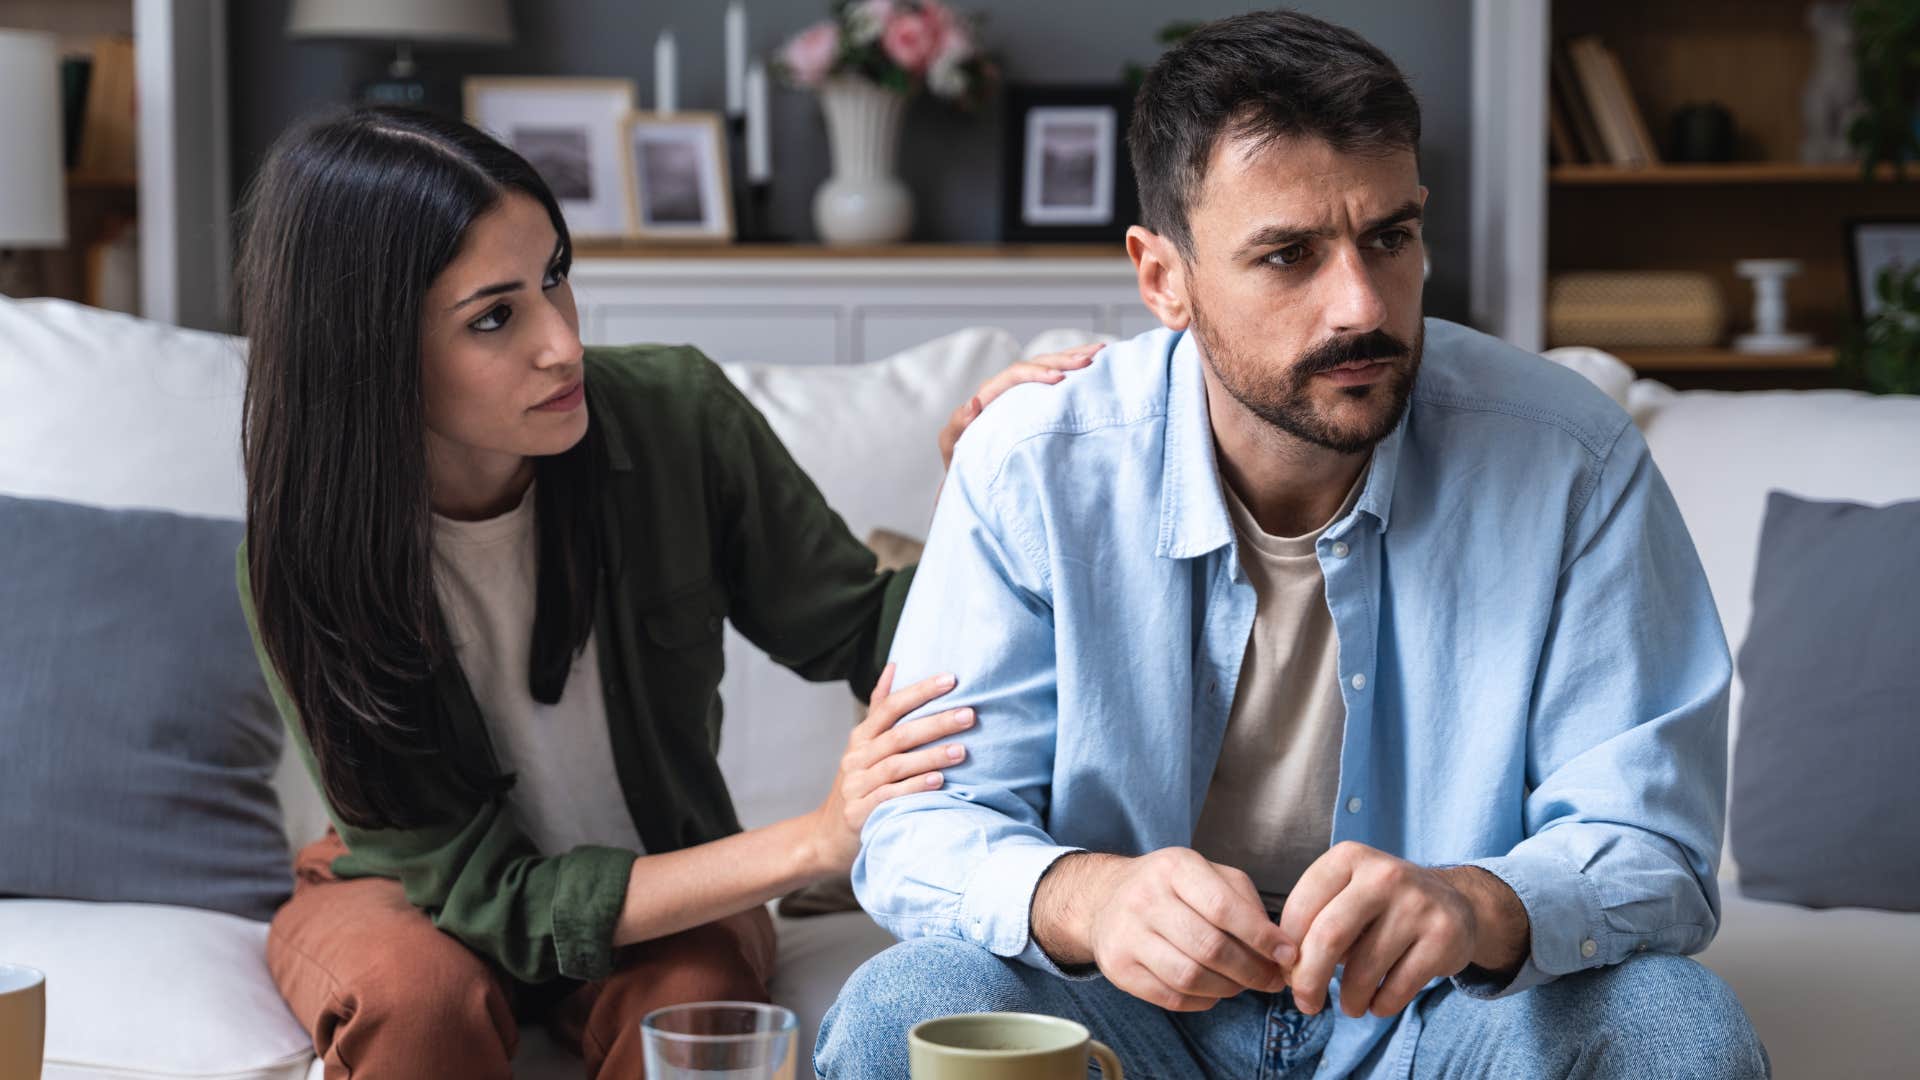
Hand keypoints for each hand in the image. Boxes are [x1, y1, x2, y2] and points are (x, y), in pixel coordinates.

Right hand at [808, 664, 974, 874]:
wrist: (828, 836)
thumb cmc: (859, 785)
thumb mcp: (864, 746)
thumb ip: (880, 708)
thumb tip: (894, 666)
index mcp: (861, 737)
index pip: (890, 706)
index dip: (920, 691)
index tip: (951, 680)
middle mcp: (857, 758)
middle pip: (899, 735)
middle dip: (936, 722)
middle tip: (970, 714)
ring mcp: (856, 786)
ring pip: (896, 765)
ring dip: (932, 756)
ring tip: (962, 750)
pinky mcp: (859, 814)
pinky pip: (890, 797)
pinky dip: (915, 787)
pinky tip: (939, 781)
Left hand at [938, 343, 1101, 468]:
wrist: (971, 470)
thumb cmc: (961, 460)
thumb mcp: (952, 447)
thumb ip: (957, 426)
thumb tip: (973, 404)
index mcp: (990, 394)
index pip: (1014, 375)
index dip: (1036, 373)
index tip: (1059, 378)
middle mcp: (1007, 387)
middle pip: (1037, 363)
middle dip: (1063, 359)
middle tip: (1089, 359)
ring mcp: (1023, 391)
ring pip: (1049, 365)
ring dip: (1074, 357)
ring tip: (1100, 351)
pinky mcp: (1036, 398)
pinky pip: (1056, 377)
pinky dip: (1075, 369)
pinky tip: (1097, 363)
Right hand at [1034, 849, 1294, 1011]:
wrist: (1106, 898)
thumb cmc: (1171, 887)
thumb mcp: (1208, 874)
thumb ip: (1245, 902)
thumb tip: (1280, 946)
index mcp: (1175, 867)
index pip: (1224, 907)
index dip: (1261, 937)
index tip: (1287, 955)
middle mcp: (1146, 898)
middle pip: (1209, 947)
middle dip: (1251, 970)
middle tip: (1271, 980)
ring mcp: (1127, 935)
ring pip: (1190, 977)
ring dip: (1228, 989)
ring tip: (1242, 985)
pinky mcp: (1118, 968)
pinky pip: (1170, 997)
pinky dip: (1202, 1001)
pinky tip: (1212, 991)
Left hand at [1278, 842, 1528, 1018]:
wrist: (1454, 902)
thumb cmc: (1381, 904)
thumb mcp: (1345, 894)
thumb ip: (1314, 922)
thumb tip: (1289, 970)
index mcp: (1349, 857)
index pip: (1301, 907)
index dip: (1287, 949)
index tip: (1287, 971)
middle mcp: (1384, 874)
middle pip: (1328, 937)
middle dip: (1309, 980)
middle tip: (1305, 1003)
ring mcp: (1417, 904)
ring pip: (1364, 969)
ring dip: (1349, 999)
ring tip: (1349, 1005)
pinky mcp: (1443, 937)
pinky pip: (1397, 987)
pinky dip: (1380, 1005)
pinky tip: (1377, 1003)